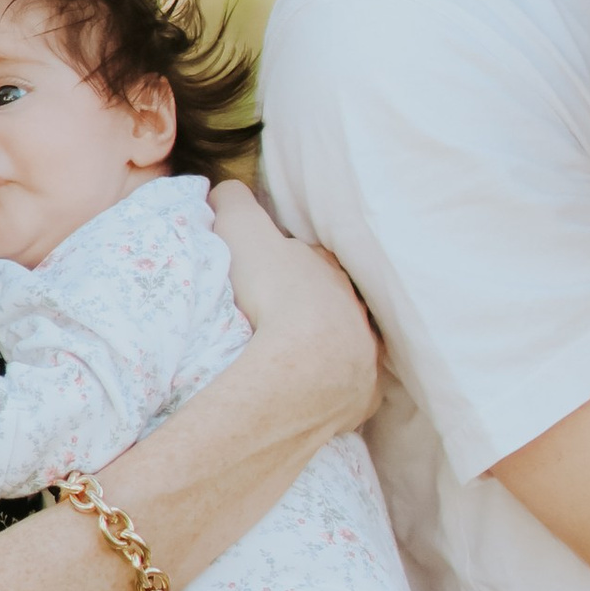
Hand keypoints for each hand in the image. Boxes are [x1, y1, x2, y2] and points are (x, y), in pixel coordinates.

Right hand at [209, 178, 380, 440]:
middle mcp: (355, 310)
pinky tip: (306, 399)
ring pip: (344, 347)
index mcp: (328, 269)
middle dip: (309, 308)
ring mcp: (364, 357)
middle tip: (274, 321)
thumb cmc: (273, 292)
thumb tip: (225, 190)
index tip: (265, 274)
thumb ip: (235, 201)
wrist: (300, 367)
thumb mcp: (241, 230)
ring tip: (288, 363)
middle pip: (330, 303)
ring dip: (322, 352)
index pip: (311, 260)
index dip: (287, 263)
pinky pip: (346, 393)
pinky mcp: (362, 400)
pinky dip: (329, 393)